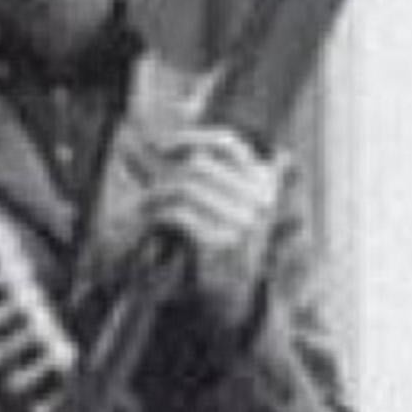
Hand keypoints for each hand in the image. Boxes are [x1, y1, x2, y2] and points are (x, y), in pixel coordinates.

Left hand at [146, 125, 282, 331]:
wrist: (230, 297)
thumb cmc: (221, 241)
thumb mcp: (225, 200)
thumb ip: (211, 164)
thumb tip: (180, 114)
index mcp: (264, 184)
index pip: (228, 144)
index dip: (192, 138)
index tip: (164, 145)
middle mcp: (261, 201)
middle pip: (199, 166)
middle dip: (166, 169)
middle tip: (146, 176)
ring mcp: (245, 223)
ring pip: (186, 186)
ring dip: (158, 190)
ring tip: (146, 199)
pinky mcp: (225, 243)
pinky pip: (181, 212)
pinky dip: (159, 211)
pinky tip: (152, 217)